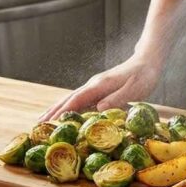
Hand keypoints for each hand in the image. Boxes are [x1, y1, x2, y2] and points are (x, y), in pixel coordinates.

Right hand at [40, 54, 160, 121]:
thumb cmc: (144, 76)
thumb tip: (98, 110)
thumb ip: (117, 99)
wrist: (148, 61)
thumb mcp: (134, 89)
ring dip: (57, 109)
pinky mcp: (99, 89)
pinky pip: (80, 100)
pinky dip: (68, 108)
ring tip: (43, 121)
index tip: (49, 123)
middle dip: (53, 111)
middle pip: (68, 99)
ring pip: (72, 99)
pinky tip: (65, 115)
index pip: (76, 100)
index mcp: (99, 85)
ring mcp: (95, 86)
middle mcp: (93, 85)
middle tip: (38, 125)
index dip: (62, 112)